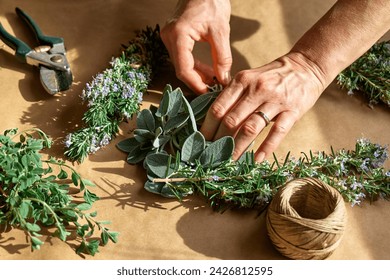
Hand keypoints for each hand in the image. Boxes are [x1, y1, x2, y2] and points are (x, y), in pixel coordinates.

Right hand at [161, 0, 231, 93]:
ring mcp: (169, 38)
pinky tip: (208, 71)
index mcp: (178, 35)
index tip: (208, 93)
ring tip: (214, 81)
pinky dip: (195, 66)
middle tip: (214, 89)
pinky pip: (183, 58)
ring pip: (182, 65)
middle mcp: (169, 38)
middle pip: (181, 69)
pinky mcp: (174, 38)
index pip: (184, 69)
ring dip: (197, 74)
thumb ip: (222, 57)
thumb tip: (222, 79)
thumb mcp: (221, 31)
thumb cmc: (211, 1)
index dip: (196, 84)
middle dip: (198, 81)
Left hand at [200, 52, 325, 161]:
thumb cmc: (272, 76)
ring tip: (229, 162)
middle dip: (219, 141)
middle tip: (212, 156)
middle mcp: (256, 89)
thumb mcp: (249, 78)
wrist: (306, 66)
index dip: (207, 127)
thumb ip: (233, 96)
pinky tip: (256, 160)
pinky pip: (277, 132)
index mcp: (242, 81)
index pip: (218, 107)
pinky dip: (266, 147)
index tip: (201, 141)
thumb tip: (214, 120)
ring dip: (237, 148)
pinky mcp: (292, 111)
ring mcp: (275, 100)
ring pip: (250, 128)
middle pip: (231, 120)